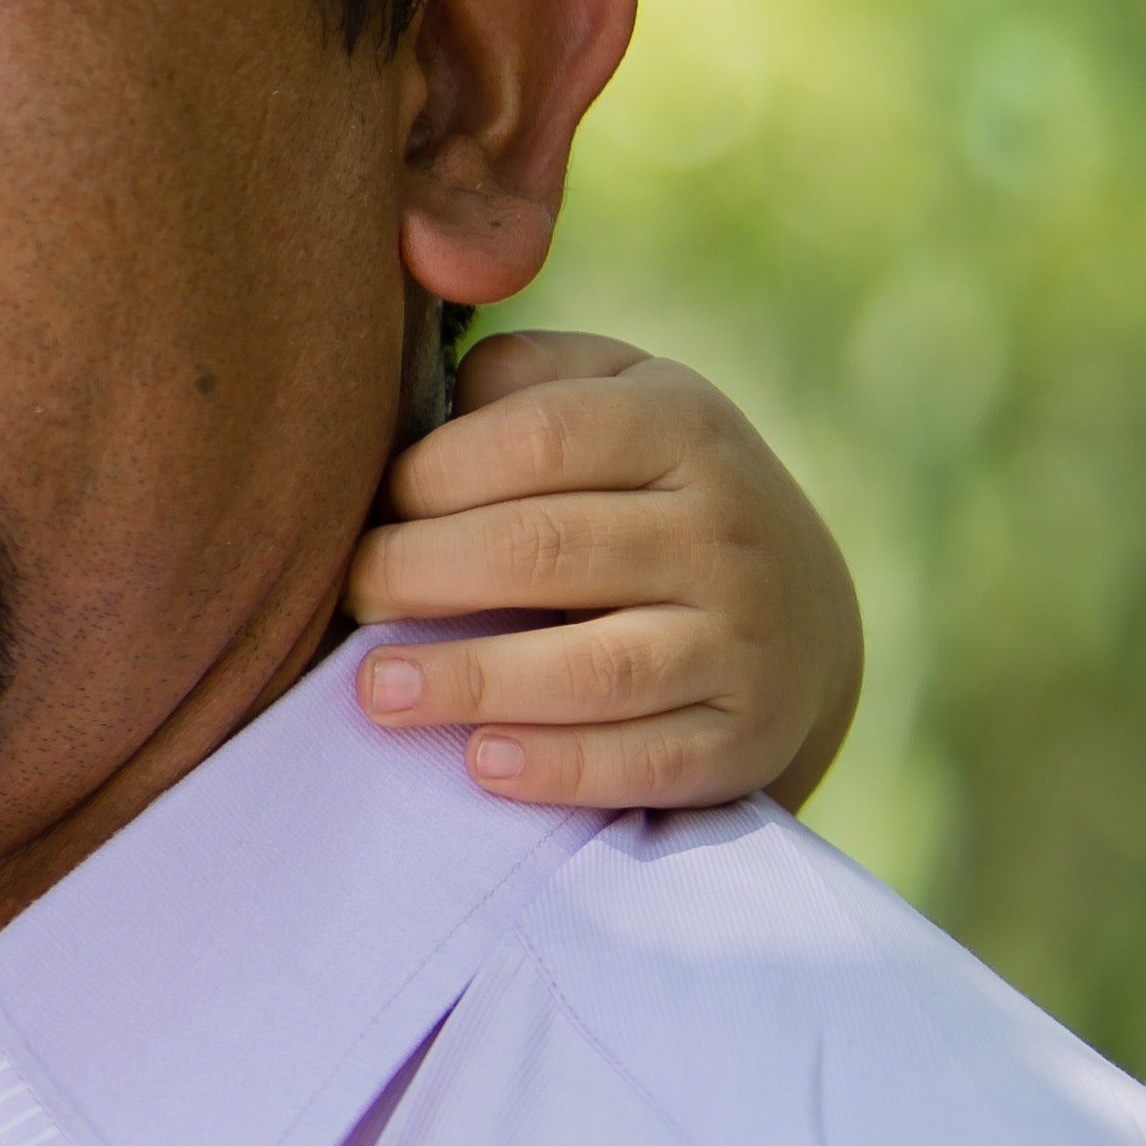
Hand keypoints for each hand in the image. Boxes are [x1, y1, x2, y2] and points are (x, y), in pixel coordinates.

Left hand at [347, 329, 865, 813]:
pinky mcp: (746, 737)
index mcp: (682, 425)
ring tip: (379, 691)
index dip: (433, 475)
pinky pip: (648, 760)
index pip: (540, 438)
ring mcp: (745, 639)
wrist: (798, 613)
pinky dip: (560, 767)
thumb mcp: (614, 396)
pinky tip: (478, 763)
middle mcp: (726, 529)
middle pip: (546, 548)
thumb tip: (428, 389)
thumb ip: (524, 377)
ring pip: (598, 666)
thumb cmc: (647, 490)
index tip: (368, 508)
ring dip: (474, 681)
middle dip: (421, 574)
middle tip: (348, 598)